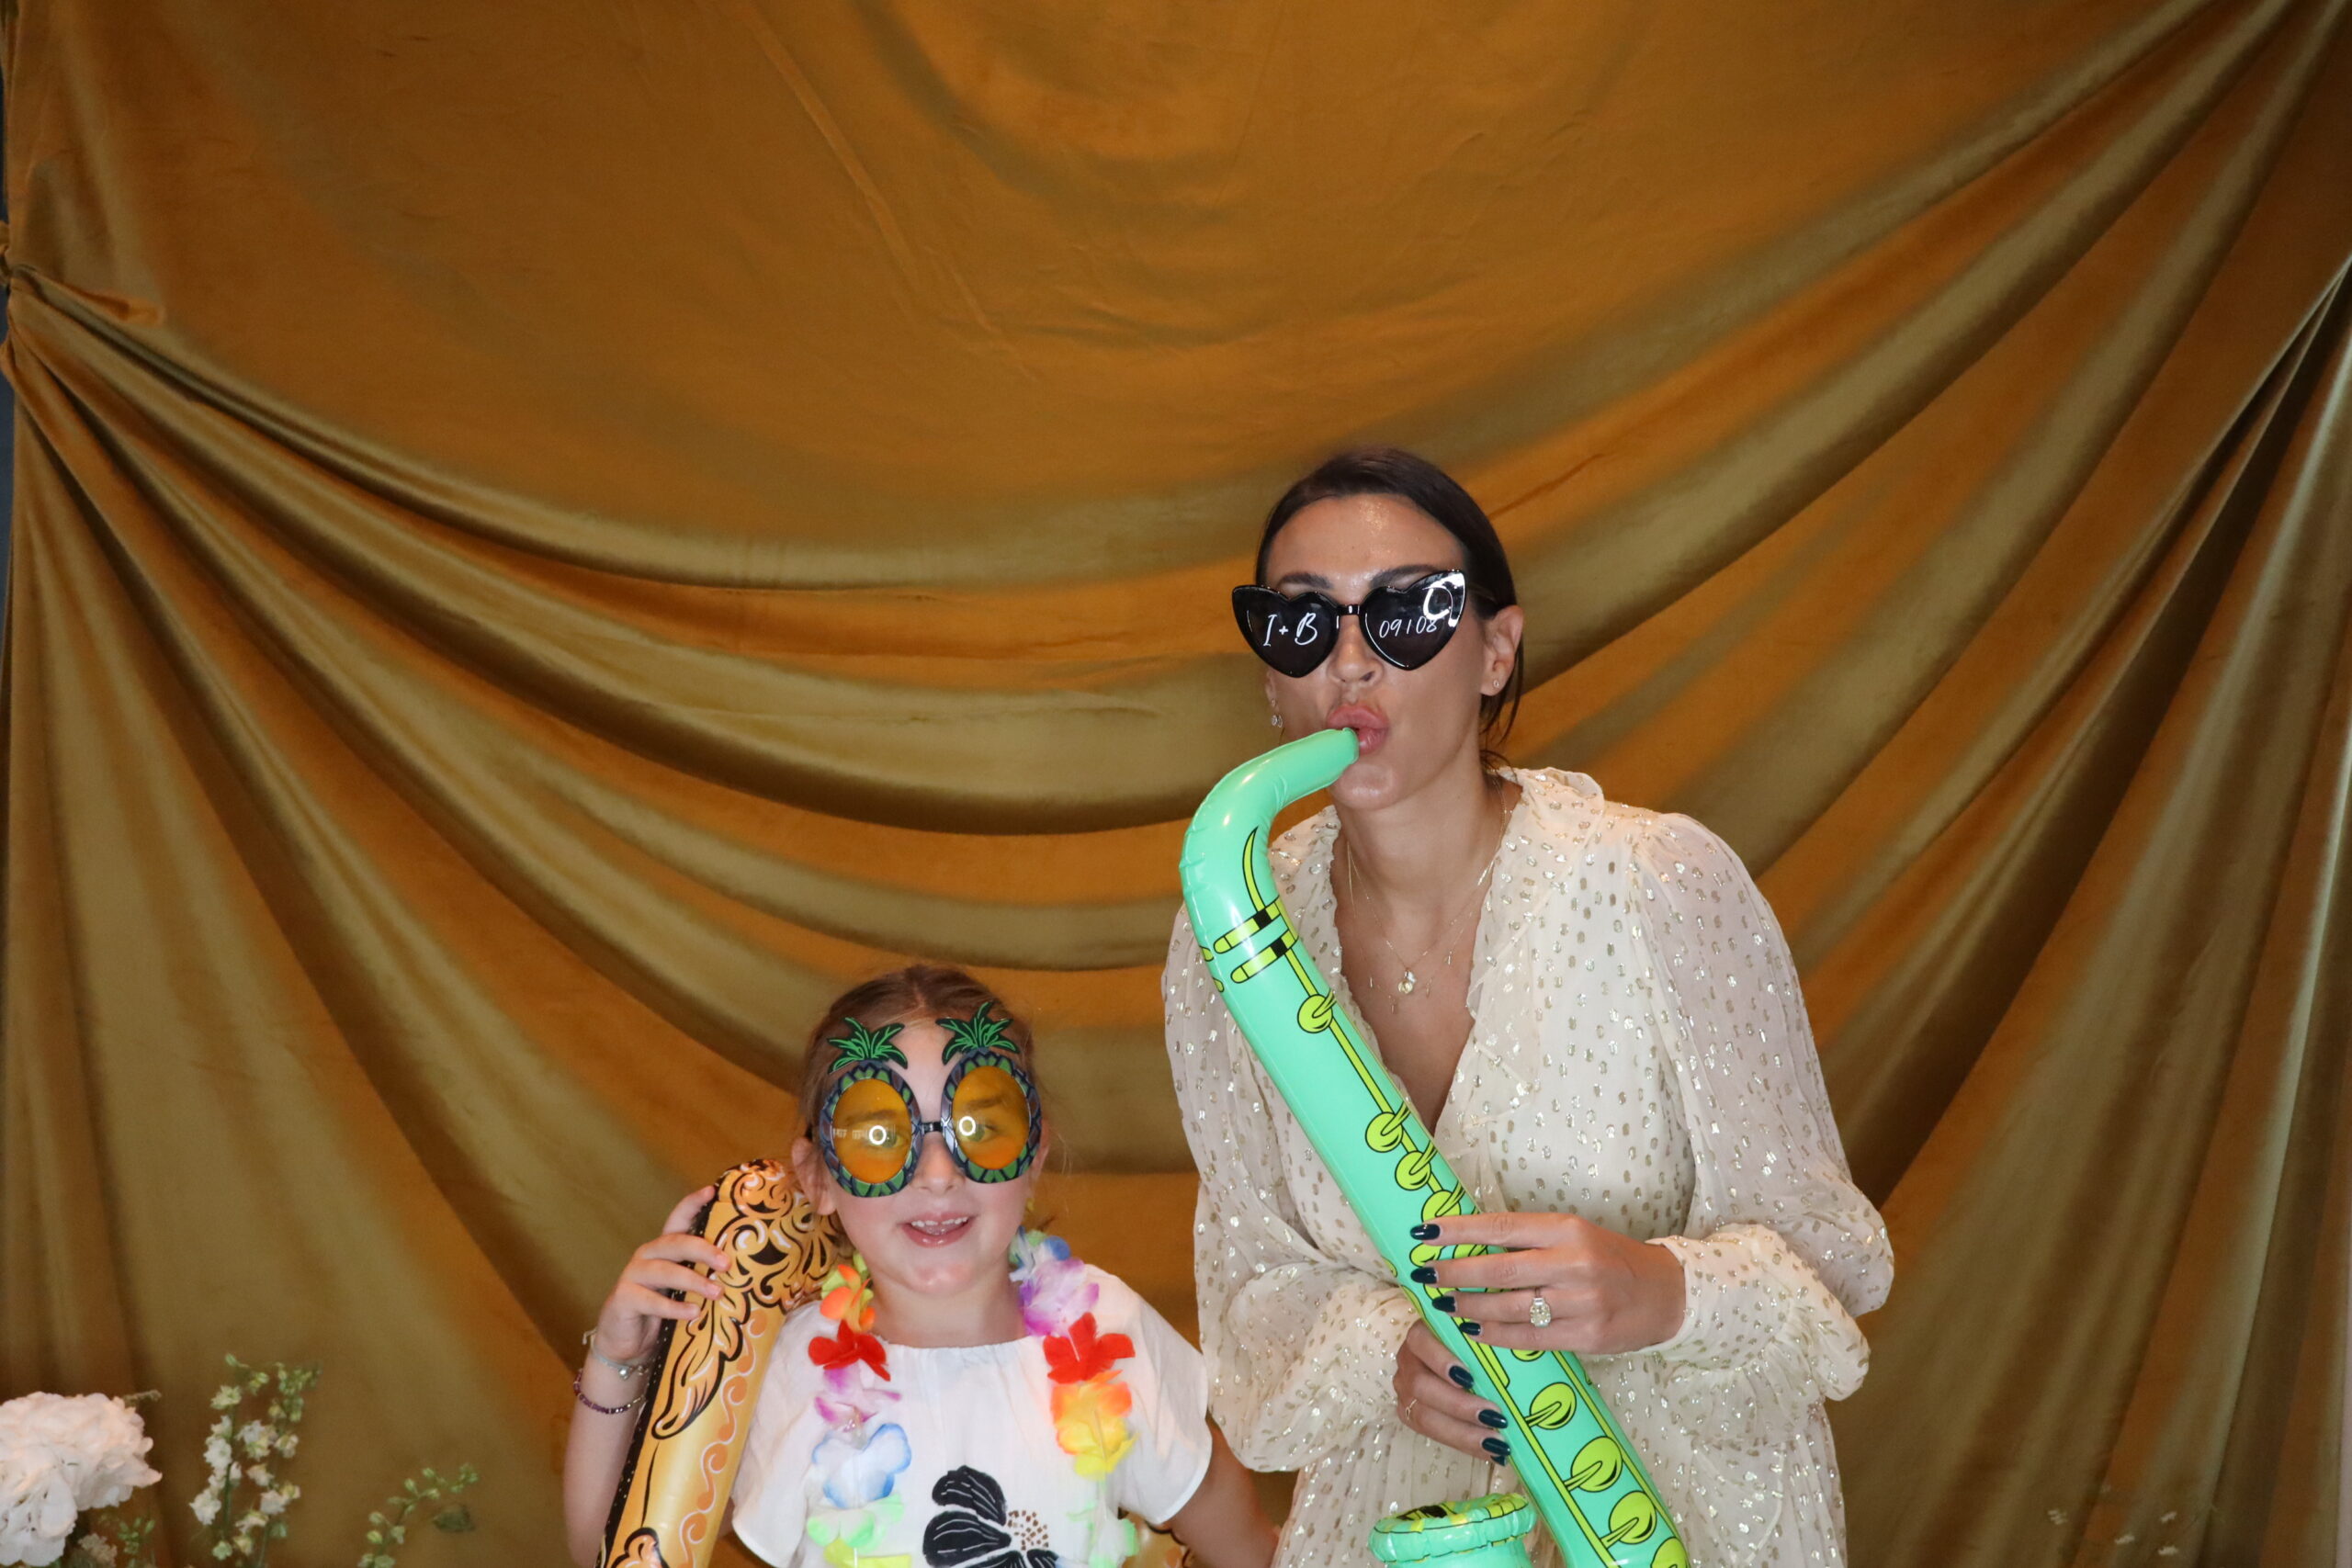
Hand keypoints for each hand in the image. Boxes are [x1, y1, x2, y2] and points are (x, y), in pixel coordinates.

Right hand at [588, 1186, 726, 1364]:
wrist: (628, 1346)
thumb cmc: (663, 1314)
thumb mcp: (684, 1291)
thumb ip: (703, 1277)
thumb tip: (747, 1273)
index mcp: (664, 1249)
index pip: (678, 1220)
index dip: (693, 1203)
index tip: (713, 1190)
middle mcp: (647, 1256)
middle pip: (675, 1243)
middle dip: (703, 1249)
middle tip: (726, 1264)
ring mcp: (632, 1276)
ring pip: (664, 1271)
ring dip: (693, 1280)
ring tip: (717, 1293)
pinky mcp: (622, 1299)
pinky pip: (650, 1301)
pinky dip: (673, 1307)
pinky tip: (693, 1313)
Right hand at [1392, 1320, 1506, 1460]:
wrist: (1461, 1359)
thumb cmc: (1477, 1343)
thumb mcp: (1481, 1336)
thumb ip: (1487, 1340)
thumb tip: (1512, 1351)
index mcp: (1421, 1333)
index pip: (1420, 1342)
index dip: (1441, 1360)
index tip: (1469, 1377)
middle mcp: (1407, 1360)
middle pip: (1421, 1386)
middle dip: (1459, 1405)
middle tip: (1497, 1417)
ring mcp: (1405, 1389)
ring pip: (1423, 1416)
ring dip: (1463, 1432)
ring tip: (1497, 1443)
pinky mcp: (1410, 1412)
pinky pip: (1432, 1433)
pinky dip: (1463, 1443)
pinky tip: (1489, 1451)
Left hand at [1418, 1212, 1684, 1355]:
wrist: (1664, 1294)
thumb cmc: (1608, 1259)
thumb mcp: (1573, 1236)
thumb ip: (1528, 1241)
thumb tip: (1466, 1243)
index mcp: (1567, 1229)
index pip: (1501, 1227)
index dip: (1458, 1231)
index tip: (1424, 1233)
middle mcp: (1574, 1263)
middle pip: (1498, 1270)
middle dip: (1454, 1273)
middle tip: (1425, 1274)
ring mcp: (1582, 1302)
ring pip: (1509, 1307)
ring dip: (1469, 1307)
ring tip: (1443, 1304)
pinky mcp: (1587, 1336)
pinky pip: (1529, 1338)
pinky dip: (1495, 1336)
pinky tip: (1473, 1331)